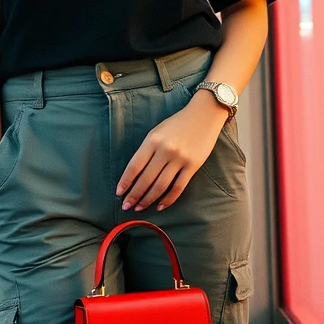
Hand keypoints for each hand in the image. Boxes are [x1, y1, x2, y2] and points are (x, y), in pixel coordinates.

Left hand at [116, 91, 229, 211]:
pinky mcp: (193, 166)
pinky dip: (168, 199)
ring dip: (148, 200)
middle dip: (134, 195)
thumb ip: (147, 150)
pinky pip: (178, 187)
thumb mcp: (157, 131)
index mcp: (153, 140)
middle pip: (146, 179)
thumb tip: (135, 174)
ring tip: (140, 207)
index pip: (135, 166)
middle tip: (126, 206)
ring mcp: (180, 159)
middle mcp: (165, 150)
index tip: (119, 192)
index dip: (126, 181)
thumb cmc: (177, 124)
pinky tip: (160, 206)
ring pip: (160, 186)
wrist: (204, 115)